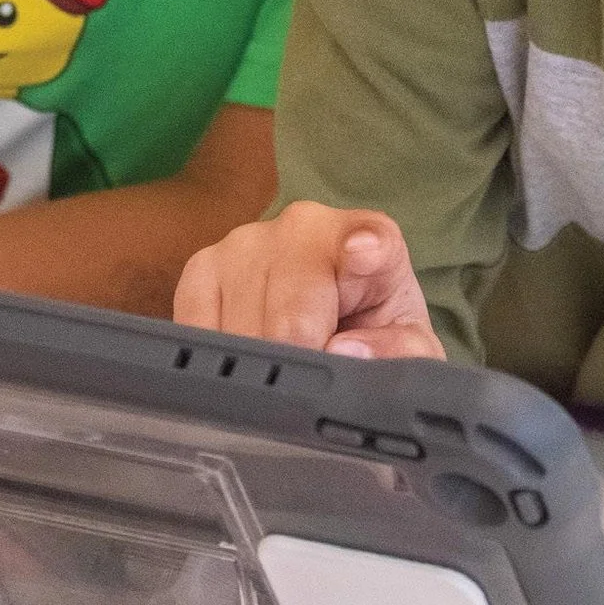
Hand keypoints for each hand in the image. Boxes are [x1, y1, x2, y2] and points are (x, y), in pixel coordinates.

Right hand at [172, 199, 443, 358]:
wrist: (336, 312)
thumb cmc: (373, 326)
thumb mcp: (407, 349)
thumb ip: (399, 354)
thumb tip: (344, 352)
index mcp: (372, 239)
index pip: (368, 238)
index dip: (364, 249)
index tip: (364, 253)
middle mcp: (304, 226)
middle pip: (291, 317)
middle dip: (298, 364)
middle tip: (312, 377)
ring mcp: (246, 242)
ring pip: (241, 331)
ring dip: (259, 365)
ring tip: (284, 357)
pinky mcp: (202, 266)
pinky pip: (197, 329)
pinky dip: (217, 361)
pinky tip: (244, 357)